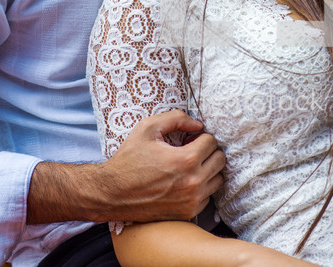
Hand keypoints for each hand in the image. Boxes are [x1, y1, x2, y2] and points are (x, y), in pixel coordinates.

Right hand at [28, 109, 225, 223]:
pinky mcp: (188, 213)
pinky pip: (208, 196)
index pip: (212, 142)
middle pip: (220, 160)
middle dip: (207, 152)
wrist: (112, 194)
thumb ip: (176, 118)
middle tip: (190, 151)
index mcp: (186, 160)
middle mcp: (193, 182)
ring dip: (207, 170)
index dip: (199, 137)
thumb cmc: (128, 159)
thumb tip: (198, 124)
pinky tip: (183, 182)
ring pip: (218, 179)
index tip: (188, 140)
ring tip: (188, 167)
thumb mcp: (147, 128)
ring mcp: (192, 200)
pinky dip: (201, 188)